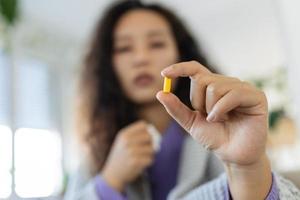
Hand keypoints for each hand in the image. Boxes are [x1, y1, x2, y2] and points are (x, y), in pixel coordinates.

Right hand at [102, 121, 153, 191]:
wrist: (113, 174)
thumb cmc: (121, 156)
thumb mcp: (123, 142)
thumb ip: (137, 135)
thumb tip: (156, 134)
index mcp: (124, 134)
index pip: (143, 125)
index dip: (147, 131)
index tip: (146, 137)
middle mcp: (127, 141)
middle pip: (149, 136)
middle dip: (151, 142)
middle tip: (147, 147)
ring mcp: (131, 151)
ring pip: (152, 148)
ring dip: (150, 153)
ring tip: (143, 157)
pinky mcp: (135, 162)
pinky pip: (150, 159)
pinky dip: (148, 161)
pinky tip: (142, 163)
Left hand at [156, 61, 271, 198]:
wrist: (232, 155)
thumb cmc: (214, 137)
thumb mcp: (191, 122)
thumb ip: (176, 108)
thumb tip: (160, 93)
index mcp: (213, 86)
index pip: (196, 69)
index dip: (180, 68)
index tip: (164, 73)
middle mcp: (228, 83)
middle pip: (202, 79)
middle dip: (198, 102)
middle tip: (208, 117)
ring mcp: (242, 88)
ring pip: (215, 87)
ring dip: (211, 109)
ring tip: (219, 120)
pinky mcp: (256, 96)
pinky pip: (232, 94)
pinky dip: (221, 110)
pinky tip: (224, 120)